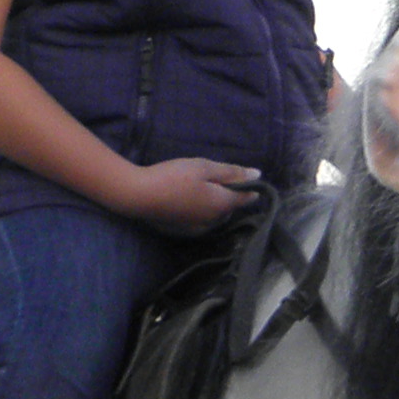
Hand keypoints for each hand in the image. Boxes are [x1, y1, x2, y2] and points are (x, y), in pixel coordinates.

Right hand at [125, 156, 260, 230]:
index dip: (250, 188)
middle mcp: (214, 221)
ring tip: (204, 189)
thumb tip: (258, 174)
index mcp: (222, 205)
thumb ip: (232, 172)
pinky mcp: (184, 231)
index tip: (249, 179)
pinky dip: (202, 211)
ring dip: (215, 204)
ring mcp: (198, 228)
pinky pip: (202, 221)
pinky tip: (190, 201)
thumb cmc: (174, 176)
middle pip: (230, 208)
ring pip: (216, 216)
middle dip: (229, 195)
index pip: (246, 198)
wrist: (139, 195)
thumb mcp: (204, 168)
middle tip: (218, 178)